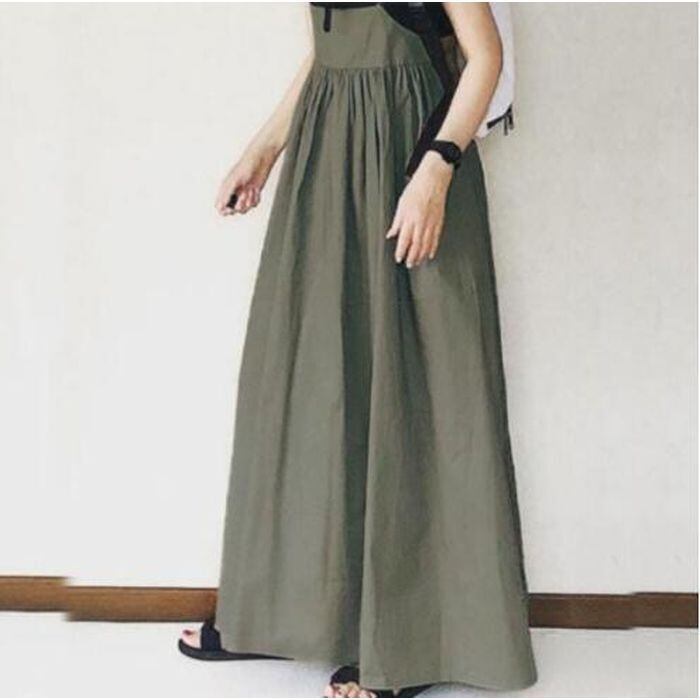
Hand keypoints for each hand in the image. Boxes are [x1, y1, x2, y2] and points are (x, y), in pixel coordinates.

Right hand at [215, 144, 278, 216]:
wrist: (260, 162)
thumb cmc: (246, 167)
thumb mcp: (234, 182)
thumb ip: (226, 195)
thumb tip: (219, 207)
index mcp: (226, 190)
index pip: (220, 206)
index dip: (225, 211)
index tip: (231, 209)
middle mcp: (234, 193)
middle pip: (233, 210)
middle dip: (240, 206)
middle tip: (244, 196)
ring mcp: (243, 195)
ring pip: (245, 209)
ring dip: (248, 201)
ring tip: (250, 190)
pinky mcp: (252, 195)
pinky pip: (253, 204)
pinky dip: (255, 198)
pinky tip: (255, 190)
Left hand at [386, 151, 453, 266]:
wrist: (434, 178)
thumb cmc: (417, 188)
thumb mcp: (401, 204)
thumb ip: (396, 222)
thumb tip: (391, 234)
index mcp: (410, 217)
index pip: (404, 239)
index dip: (401, 251)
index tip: (399, 258)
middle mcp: (421, 222)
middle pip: (416, 244)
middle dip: (412, 256)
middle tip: (409, 264)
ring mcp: (432, 222)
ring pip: (426, 243)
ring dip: (421, 255)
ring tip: (417, 262)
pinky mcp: (439, 220)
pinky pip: (436, 237)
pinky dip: (433, 247)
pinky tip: (430, 254)